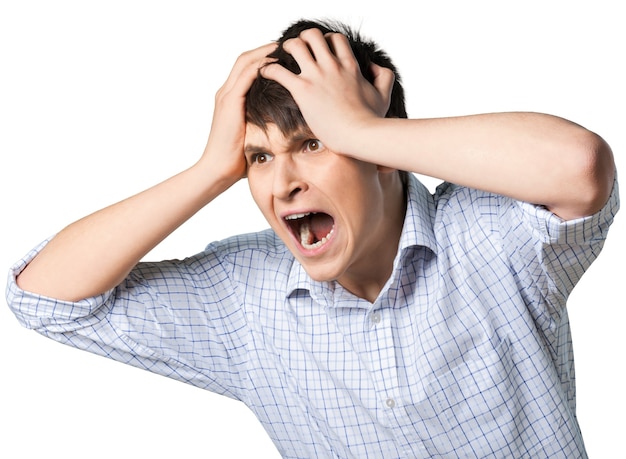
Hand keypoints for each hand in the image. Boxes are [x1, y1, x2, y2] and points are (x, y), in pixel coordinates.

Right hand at [200, 43, 276, 181]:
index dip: (264, 57)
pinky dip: (259, 67)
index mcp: (230, 98)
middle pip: (245, 59)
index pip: (247, 68)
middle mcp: (225, 93)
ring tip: (283, 47)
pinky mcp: (229, 103)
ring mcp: (226, 97)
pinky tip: (275, 63)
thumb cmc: (237, 158)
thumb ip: (263, 121)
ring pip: (245, 63)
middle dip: (265, 49)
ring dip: (264, 52)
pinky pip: (244, 77)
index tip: (284, 53)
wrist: (218, 170)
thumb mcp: (254, 134)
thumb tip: (286, 123)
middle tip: (286, 43)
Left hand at [260, 29, 394, 154]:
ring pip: (294, 45)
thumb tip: (373, 67)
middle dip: (302, 39)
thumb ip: (383, 76)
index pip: (334, 39)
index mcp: (349, 65)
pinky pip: (278, 71)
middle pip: (312, 35)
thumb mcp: (384, 94)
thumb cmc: (372, 120)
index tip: (318, 51)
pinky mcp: (303, 91)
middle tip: (296, 52)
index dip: (325, 41)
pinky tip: (265, 73)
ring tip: (279, 58)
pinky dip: (268, 69)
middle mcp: (331, 66)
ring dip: (284, 49)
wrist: (361, 135)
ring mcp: (316, 77)